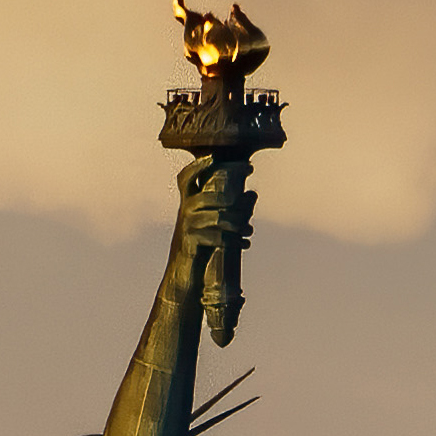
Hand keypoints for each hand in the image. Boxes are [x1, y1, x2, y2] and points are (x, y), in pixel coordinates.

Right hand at [173, 159, 254, 288]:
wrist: (183, 279)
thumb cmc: (200, 249)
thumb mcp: (215, 227)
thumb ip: (232, 210)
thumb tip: (252, 193)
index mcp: (188, 205)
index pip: (186, 179)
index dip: (196, 166)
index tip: (212, 156)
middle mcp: (184, 212)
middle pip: (209, 196)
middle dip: (231, 195)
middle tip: (249, 195)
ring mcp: (186, 228)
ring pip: (217, 218)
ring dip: (238, 223)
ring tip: (250, 230)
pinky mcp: (190, 244)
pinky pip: (216, 237)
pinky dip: (234, 241)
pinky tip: (245, 245)